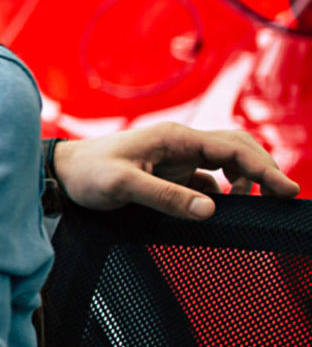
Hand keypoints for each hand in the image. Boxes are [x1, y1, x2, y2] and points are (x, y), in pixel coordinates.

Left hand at [55, 123, 298, 219]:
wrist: (61, 173)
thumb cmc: (87, 174)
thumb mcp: (124, 186)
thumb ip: (166, 197)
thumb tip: (210, 208)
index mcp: (173, 138)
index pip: (231, 148)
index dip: (262, 167)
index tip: (285, 188)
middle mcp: (179, 143)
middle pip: (236, 148)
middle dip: (263, 168)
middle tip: (284, 195)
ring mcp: (176, 157)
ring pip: (224, 162)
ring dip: (244, 178)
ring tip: (255, 202)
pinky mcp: (169, 172)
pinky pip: (207, 178)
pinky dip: (223, 190)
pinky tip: (225, 206)